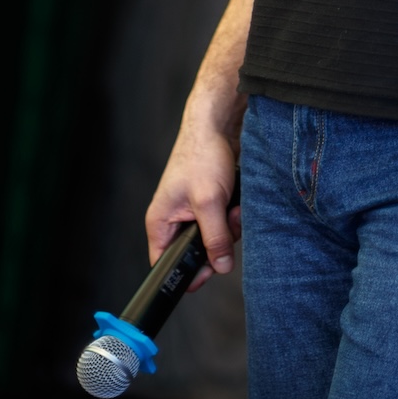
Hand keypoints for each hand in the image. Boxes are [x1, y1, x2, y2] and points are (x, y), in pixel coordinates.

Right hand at [145, 118, 241, 291]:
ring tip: (233, 207)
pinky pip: (222, 224)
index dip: (186, 274)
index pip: (165, 264)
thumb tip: (220, 267)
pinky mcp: (208, 204)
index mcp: (161, 223)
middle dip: (216, 244)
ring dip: (228, 227)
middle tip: (227, 225)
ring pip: (213, 239)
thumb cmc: (202, 155)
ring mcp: (191, 212)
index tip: (209, 273)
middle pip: (195, 254)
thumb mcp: (209, 202)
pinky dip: (232, 216)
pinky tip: (237, 202)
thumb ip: (215, 237)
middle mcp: (173, 220)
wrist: (217, 124)